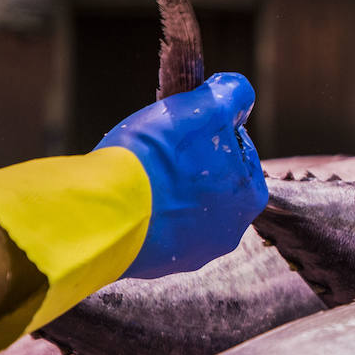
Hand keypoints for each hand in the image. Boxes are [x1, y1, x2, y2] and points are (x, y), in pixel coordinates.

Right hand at [96, 73, 267, 277]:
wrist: (104, 213)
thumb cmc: (159, 158)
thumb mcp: (205, 107)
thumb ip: (232, 94)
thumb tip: (237, 91)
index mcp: (249, 196)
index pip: (238, 151)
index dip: (209, 130)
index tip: (183, 126)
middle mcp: (228, 232)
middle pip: (210, 181)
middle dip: (187, 161)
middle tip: (158, 147)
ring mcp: (191, 253)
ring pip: (181, 206)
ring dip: (164, 187)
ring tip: (138, 173)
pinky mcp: (155, 264)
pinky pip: (153, 228)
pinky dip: (142, 211)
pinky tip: (125, 198)